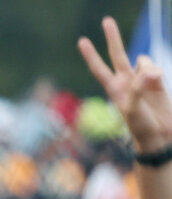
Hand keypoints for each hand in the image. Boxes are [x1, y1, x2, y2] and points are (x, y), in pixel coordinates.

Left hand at [80, 17, 171, 153]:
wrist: (158, 135)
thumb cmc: (140, 126)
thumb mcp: (133, 110)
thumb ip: (137, 89)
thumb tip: (146, 73)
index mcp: (114, 89)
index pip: (99, 68)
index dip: (91, 55)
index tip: (82, 41)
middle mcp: (126, 81)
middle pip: (118, 54)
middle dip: (113, 38)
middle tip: (107, 20)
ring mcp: (141, 80)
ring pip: (143, 60)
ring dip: (148, 68)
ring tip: (151, 84)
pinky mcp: (157, 80)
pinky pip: (155, 67)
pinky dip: (157, 72)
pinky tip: (158, 83)